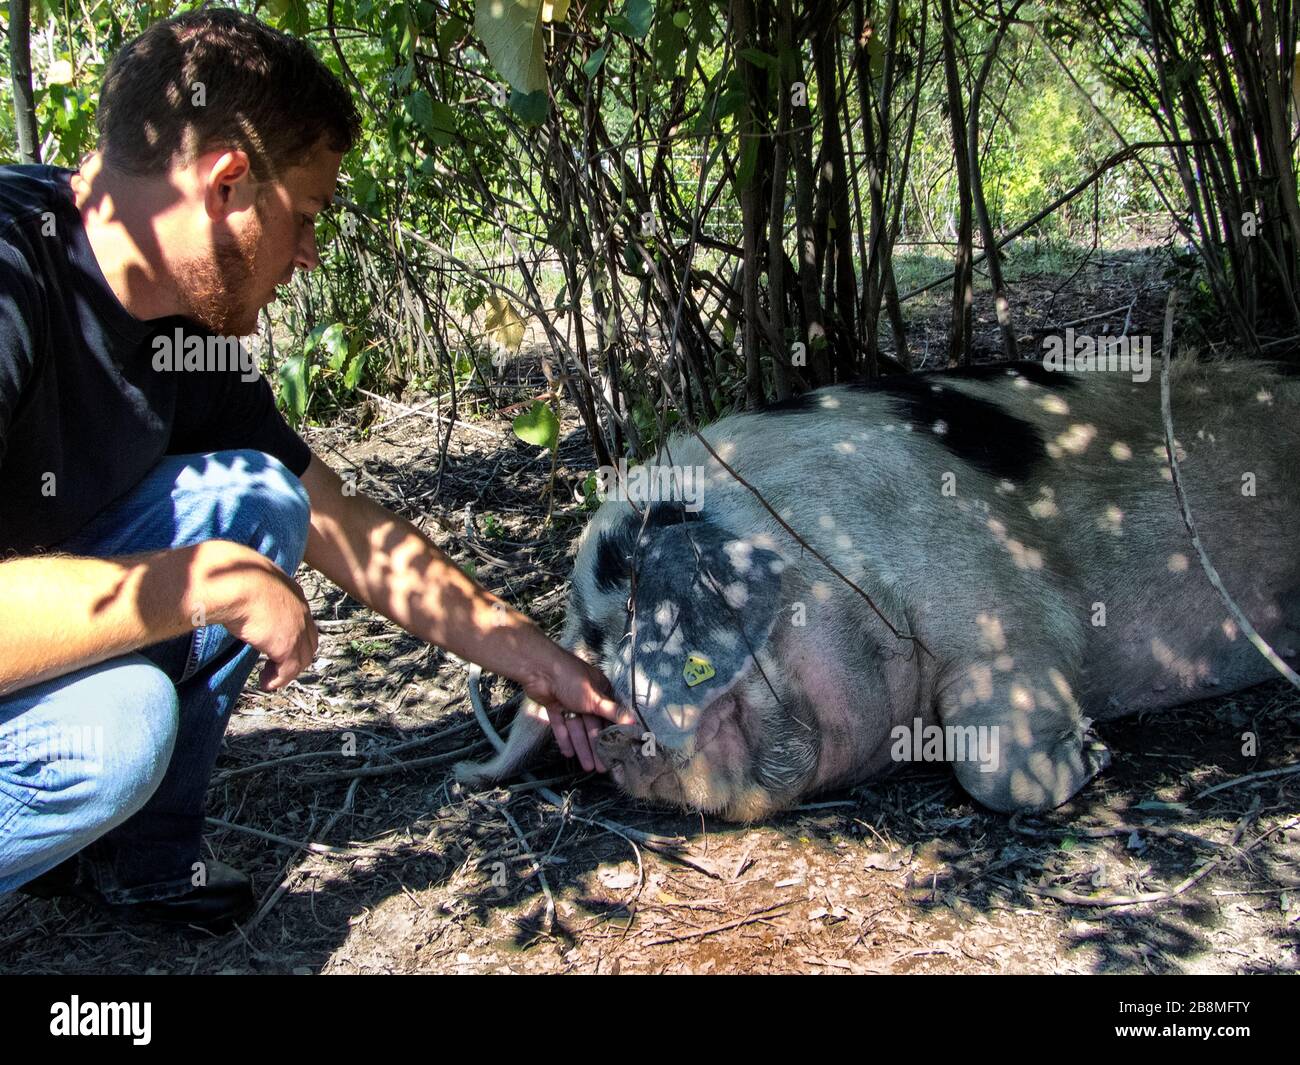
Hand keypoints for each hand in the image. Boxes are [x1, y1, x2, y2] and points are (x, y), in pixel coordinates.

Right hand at [205, 543, 317, 690]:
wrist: (233, 582)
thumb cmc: (230, 577)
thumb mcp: (247, 581)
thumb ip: (249, 590)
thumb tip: (230, 591)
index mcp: (292, 591)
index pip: (302, 619)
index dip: (294, 635)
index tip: (276, 646)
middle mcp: (300, 610)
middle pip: (309, 641)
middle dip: (295, 656)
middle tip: (276, 667)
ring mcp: (297, 628)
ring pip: (302, 658)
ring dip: (287, 671)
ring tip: (268, 679)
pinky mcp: (287, 645)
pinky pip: (289, 670)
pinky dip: (278, 680)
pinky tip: (265, 683)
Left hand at [521, 650, 632, 773]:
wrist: (539, 669)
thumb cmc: (571, 679)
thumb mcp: (595, 698)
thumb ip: (613, 712)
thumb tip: (634, 722)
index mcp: (601, 691)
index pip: (610, 717)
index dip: (612, 736)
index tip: (616, 754)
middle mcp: (587, 697)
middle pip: (593, 726)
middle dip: (596, 747)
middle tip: (601, 767)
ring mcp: (570, 701)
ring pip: (577, 728)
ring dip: (581, 747)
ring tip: (587, 767)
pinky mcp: (554, 705)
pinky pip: (561, 724)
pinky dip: (564, 738)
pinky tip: (568, 753)